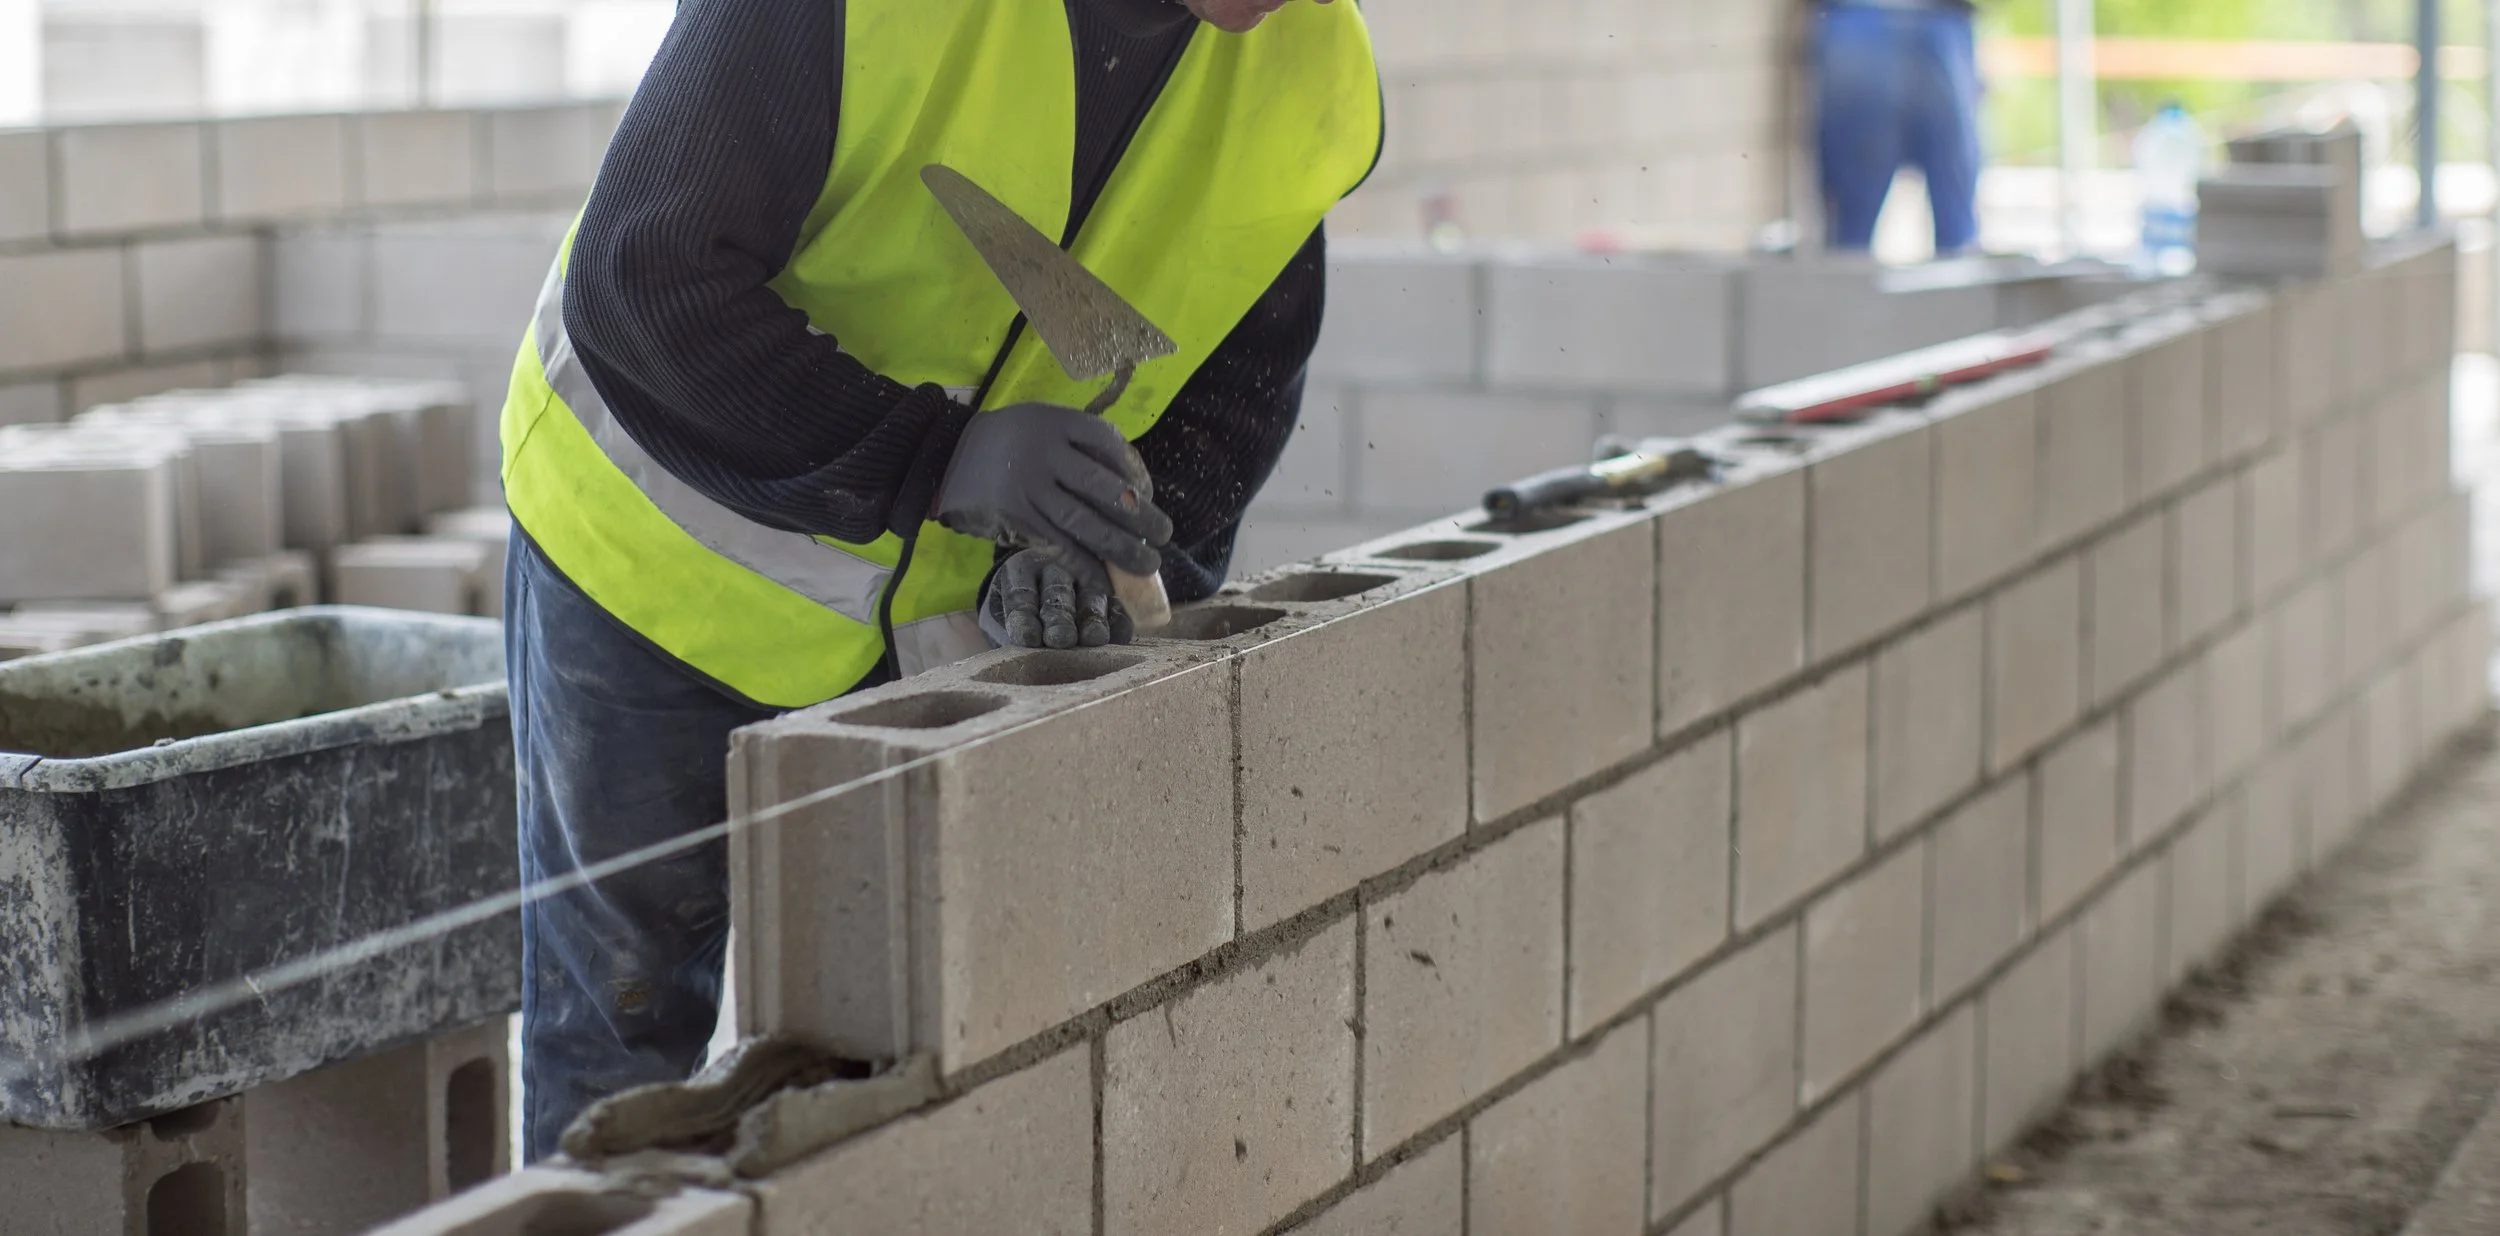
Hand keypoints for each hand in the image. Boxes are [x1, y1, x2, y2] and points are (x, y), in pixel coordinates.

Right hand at [935, 403, 1172, 590]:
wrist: (943, 457)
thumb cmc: (1005, 443)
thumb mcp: (1040, 423)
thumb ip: (1078, 444)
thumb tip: (1131, 489)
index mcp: (1057, 421)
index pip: (1109, 444)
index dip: (1136, 471)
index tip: (1147, 494)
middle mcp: (1046, 452)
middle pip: (1105, 488)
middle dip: (1140, 516)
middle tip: (1164, 535)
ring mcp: (1030, 487)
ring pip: (1086, 522)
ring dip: (1121, 548)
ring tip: (1147, 565)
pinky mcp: (1017, 517)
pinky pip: (1060, 545)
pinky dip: (1085, 566)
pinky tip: (1105, 580)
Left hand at [981, 547, 1133, 648]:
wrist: (1041, 592)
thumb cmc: (1018, 613)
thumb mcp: (1001, 616)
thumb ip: (1007, 630)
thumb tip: (1019, 651)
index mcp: (1020, 570)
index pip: (1020, 594)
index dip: (1024, 617)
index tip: (1027, 639)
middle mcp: (1055, 568)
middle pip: (1057, 593)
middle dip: (1059, 618)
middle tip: (1059, 639)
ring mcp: (1086, 578)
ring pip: (1090, 597)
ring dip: (1091, 618)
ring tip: (1092, 638)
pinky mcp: (1110, 594)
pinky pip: (1116, 608)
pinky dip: (1117, 623)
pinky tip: (1117, 639)